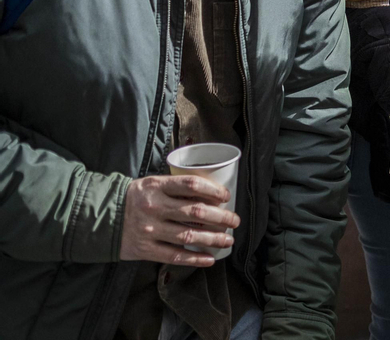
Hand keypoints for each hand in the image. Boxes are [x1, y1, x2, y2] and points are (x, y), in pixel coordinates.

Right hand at [119, 174, 238, 265]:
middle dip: (221, 218)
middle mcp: (154, 208)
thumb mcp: (151, 184)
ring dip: (213, 239)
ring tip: (228, 240)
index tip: (226, 197)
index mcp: (157, 187)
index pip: (191, 185)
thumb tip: (210, 195)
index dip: (213, 190)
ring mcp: (149, 230)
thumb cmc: (134, 199)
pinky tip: (209, 259)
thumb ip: (175, 188)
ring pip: (188, 236)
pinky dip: (194, 258)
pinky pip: (174, 255)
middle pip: (196, 213)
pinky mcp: (144, 249)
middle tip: (234, 221)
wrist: (101, 218)